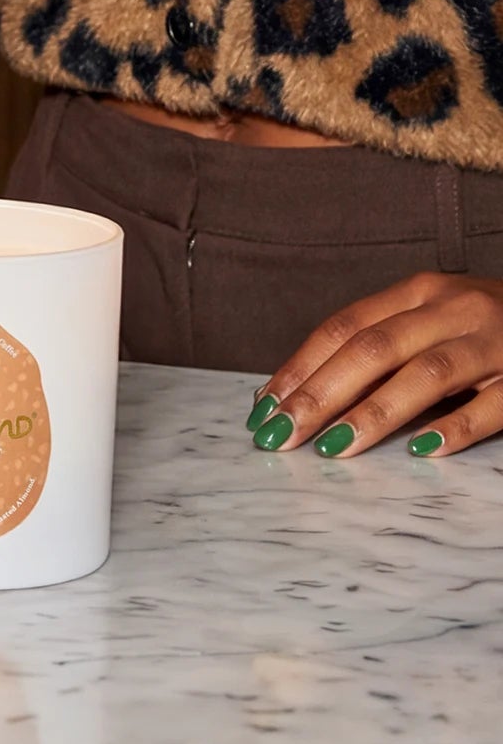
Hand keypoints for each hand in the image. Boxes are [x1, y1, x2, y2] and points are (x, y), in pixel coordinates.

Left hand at [252, 273, 502, 456]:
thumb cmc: (484, 326)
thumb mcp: (429, 320)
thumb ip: (375, 348)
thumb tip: (293, 393)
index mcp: (420, 292)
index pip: (344, 327)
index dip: (300, 367)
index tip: (263, 408)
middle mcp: (455, 309)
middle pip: (374, 349)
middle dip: (321, 394)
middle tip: (282, 434)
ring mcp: (497, 341)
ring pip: (427, 374)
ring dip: (375, 412)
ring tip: (334, 446)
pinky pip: (495, 404)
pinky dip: (458, 427)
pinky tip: (423, 450)